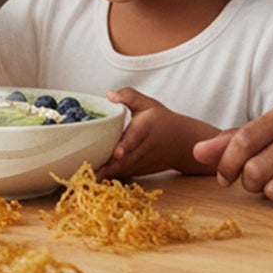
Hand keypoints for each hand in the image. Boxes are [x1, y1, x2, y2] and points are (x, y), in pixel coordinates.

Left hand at [97, 88, 216, 178]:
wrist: (184, 143)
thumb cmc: (162, 120)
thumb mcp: (148, 104)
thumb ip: (129, 96)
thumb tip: (109, 94)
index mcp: (144, 129)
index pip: (134, 139)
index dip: (125, 146)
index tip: (116, 153)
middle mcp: (144, 149)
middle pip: (125, 159)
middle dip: (109, 166)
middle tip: (90, 170)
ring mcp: (143, 162)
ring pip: (124, 170)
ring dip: (108, 174)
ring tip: (89, 176)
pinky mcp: (141, 170)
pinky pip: (126, 174)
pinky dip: (113, 176)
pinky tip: (97, 177)